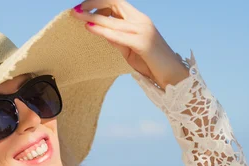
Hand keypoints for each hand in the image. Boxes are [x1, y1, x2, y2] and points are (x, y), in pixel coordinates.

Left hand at [71, 0, 189, 89]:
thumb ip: (117, 40)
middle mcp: (141, 21)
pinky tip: (90, 28)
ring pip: (113, 20)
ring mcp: (143, 30)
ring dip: (92, 17)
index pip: (117, 2)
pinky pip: (118, 35)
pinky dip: (103, 31)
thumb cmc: (151, 64)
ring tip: (77, 16)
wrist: (172, 76)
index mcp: (139, 19)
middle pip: (114, 3)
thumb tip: (102, 32)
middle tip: (76, 10)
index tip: (83, 7)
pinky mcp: (143, 43)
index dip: (99, 2)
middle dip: (93, 3)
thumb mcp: (130, 50)